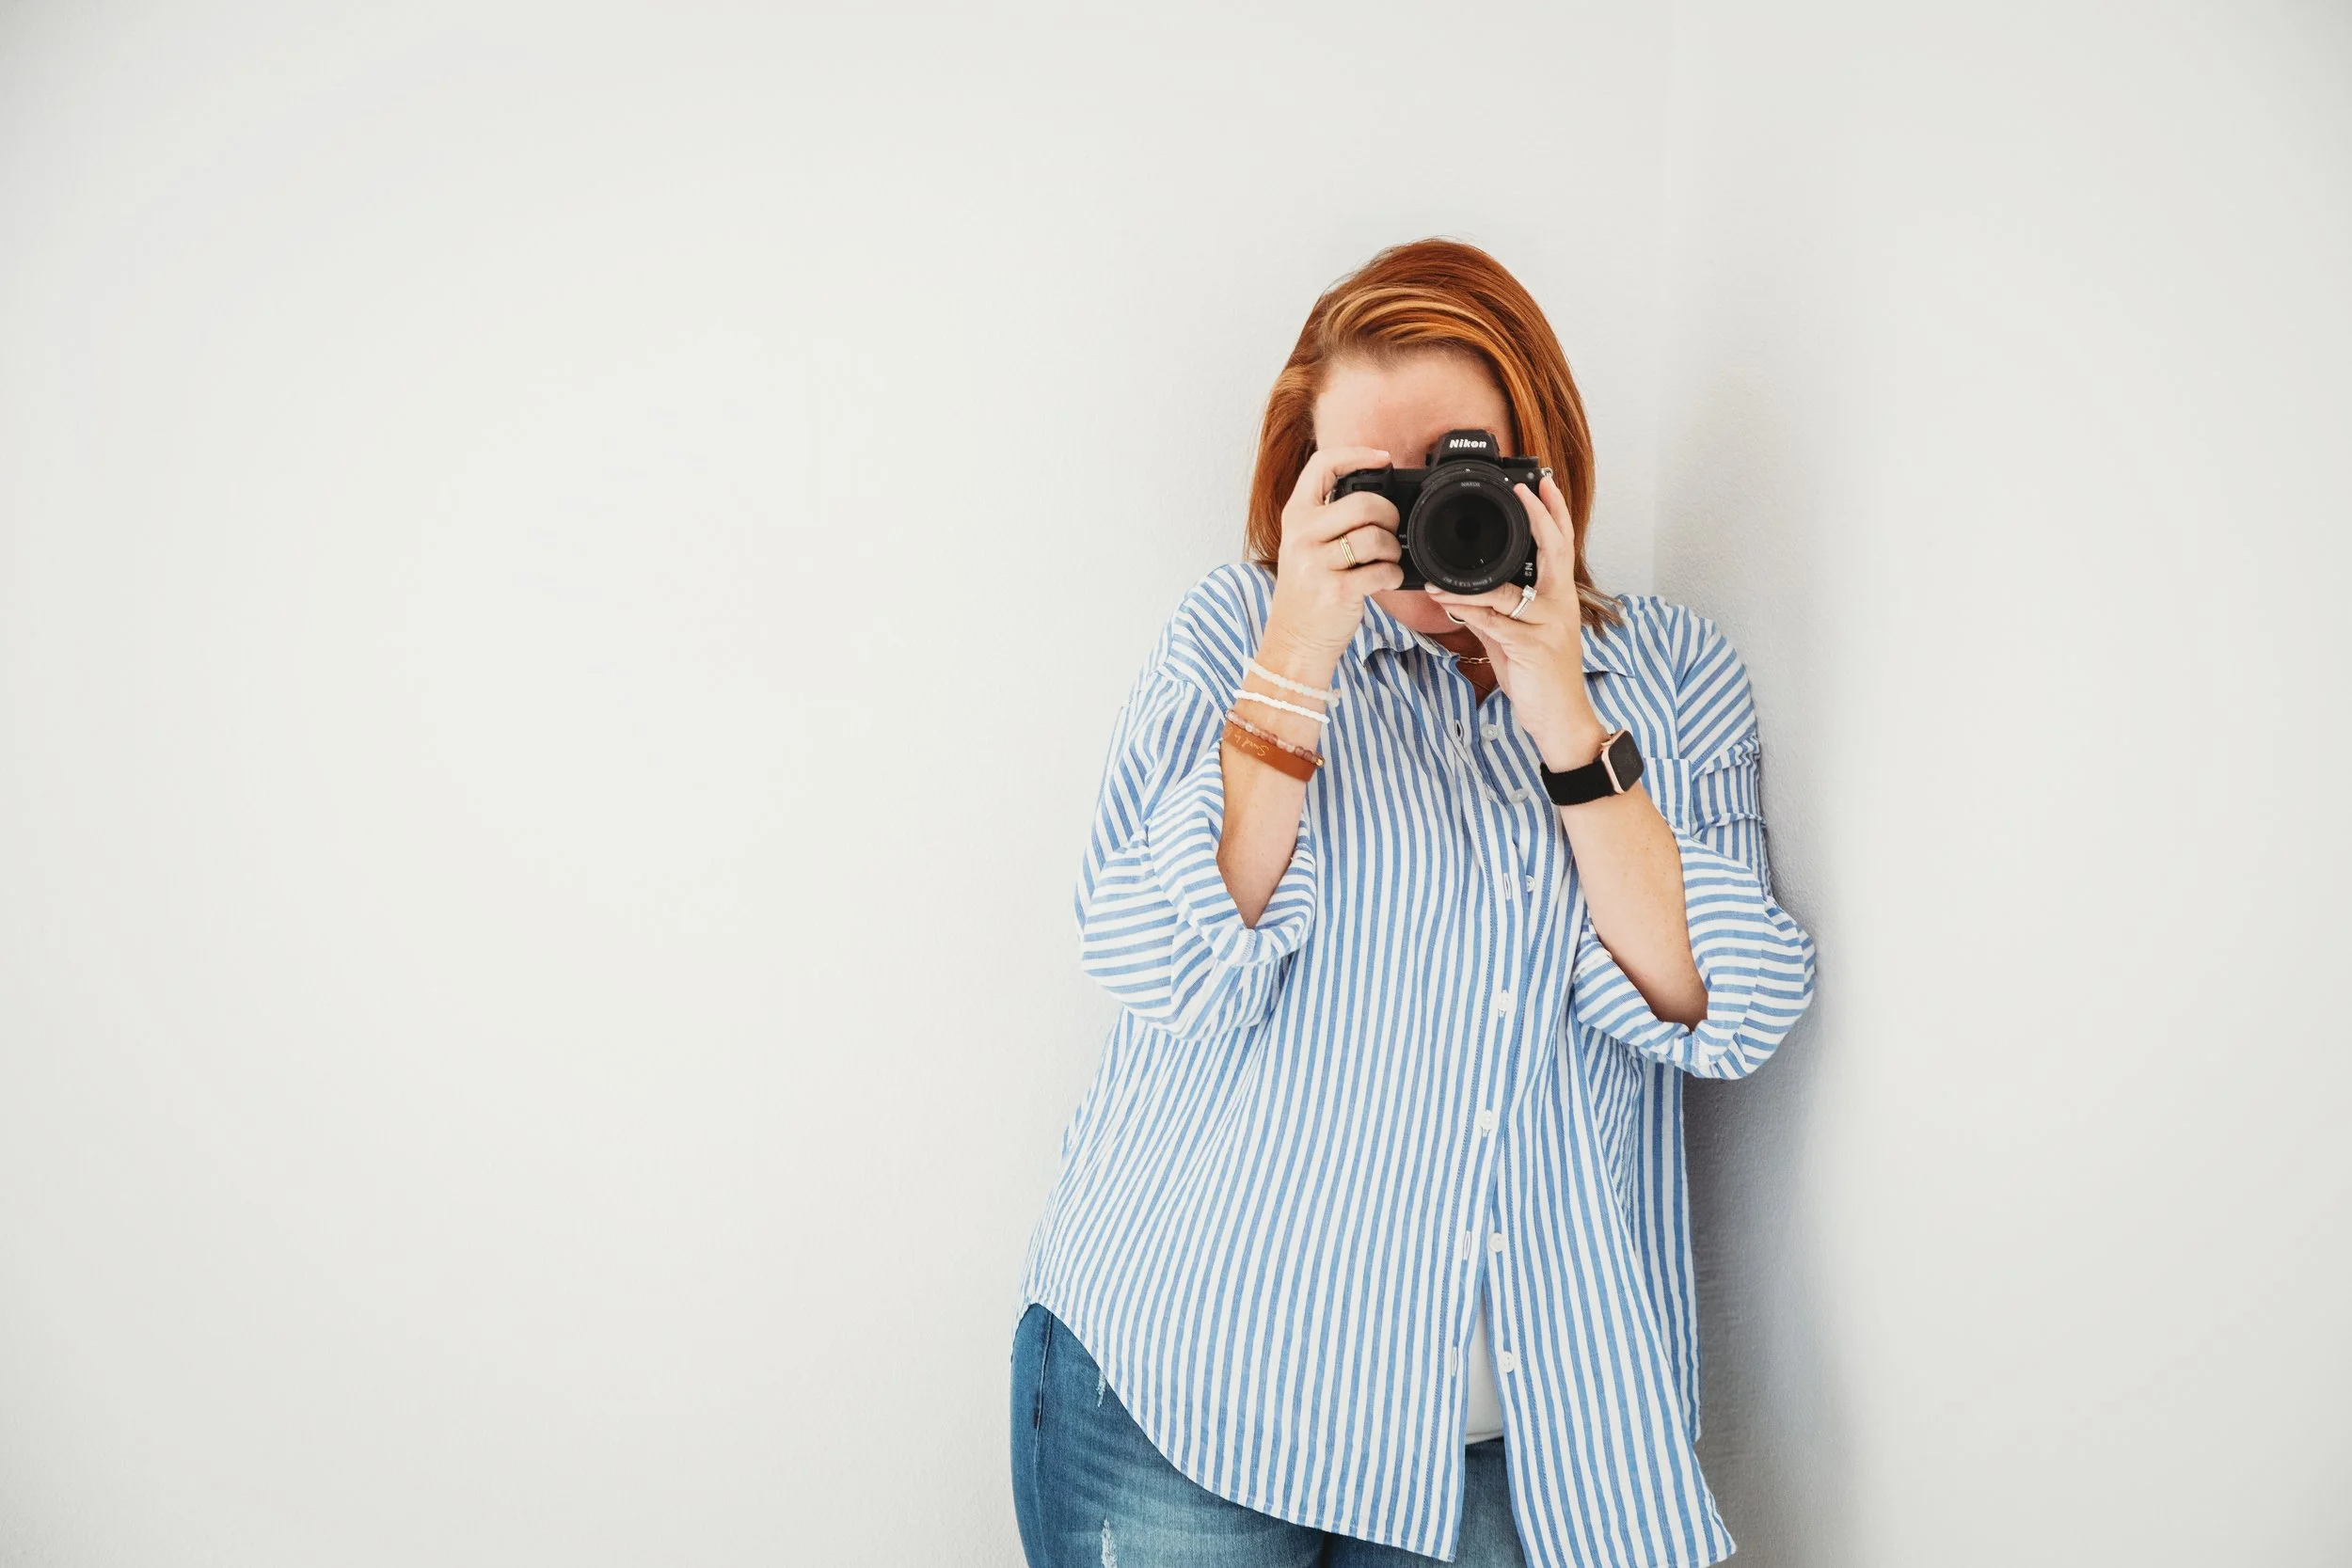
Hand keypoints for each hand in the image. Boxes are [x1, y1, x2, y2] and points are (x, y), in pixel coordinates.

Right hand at [1261, 446, 1403, 667]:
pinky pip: (1381, 570)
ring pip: (1375, 537)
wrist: (1294, 641)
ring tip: (1385, 560)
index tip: (1382, 459)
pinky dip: (1393, 575)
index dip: (1357, 455)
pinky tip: (1385, 579)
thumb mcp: (1305, 546)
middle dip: (1389, 516)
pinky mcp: (1335, 590)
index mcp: (1295, 517)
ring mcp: (1315, 563)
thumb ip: (1329, 518)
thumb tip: (1376, 495)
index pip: (1321, 466)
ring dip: (1392, 550)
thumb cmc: (1307, 593)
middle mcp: (1301, 536)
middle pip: (1364, 502)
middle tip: (1389, 531)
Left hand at [1424, 471, 1608, 769]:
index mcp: (1559, 598)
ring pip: (1509, 592)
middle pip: (1555, 551)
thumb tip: (1461, 596)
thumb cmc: (1541, 678)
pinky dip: (1469, 612)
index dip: (1554, 513)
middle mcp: (1560, 606)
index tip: (1544, 483)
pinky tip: (1448, 604)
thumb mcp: (1516, 639)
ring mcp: (1548, 626)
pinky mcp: (1533, 648)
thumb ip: (1493, 614)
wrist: (1561, 720)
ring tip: (1439, 578)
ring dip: (1469, 584)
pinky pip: (1496, 623)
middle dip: (1540, 516)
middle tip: (1525, 489)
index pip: (1562, 546)